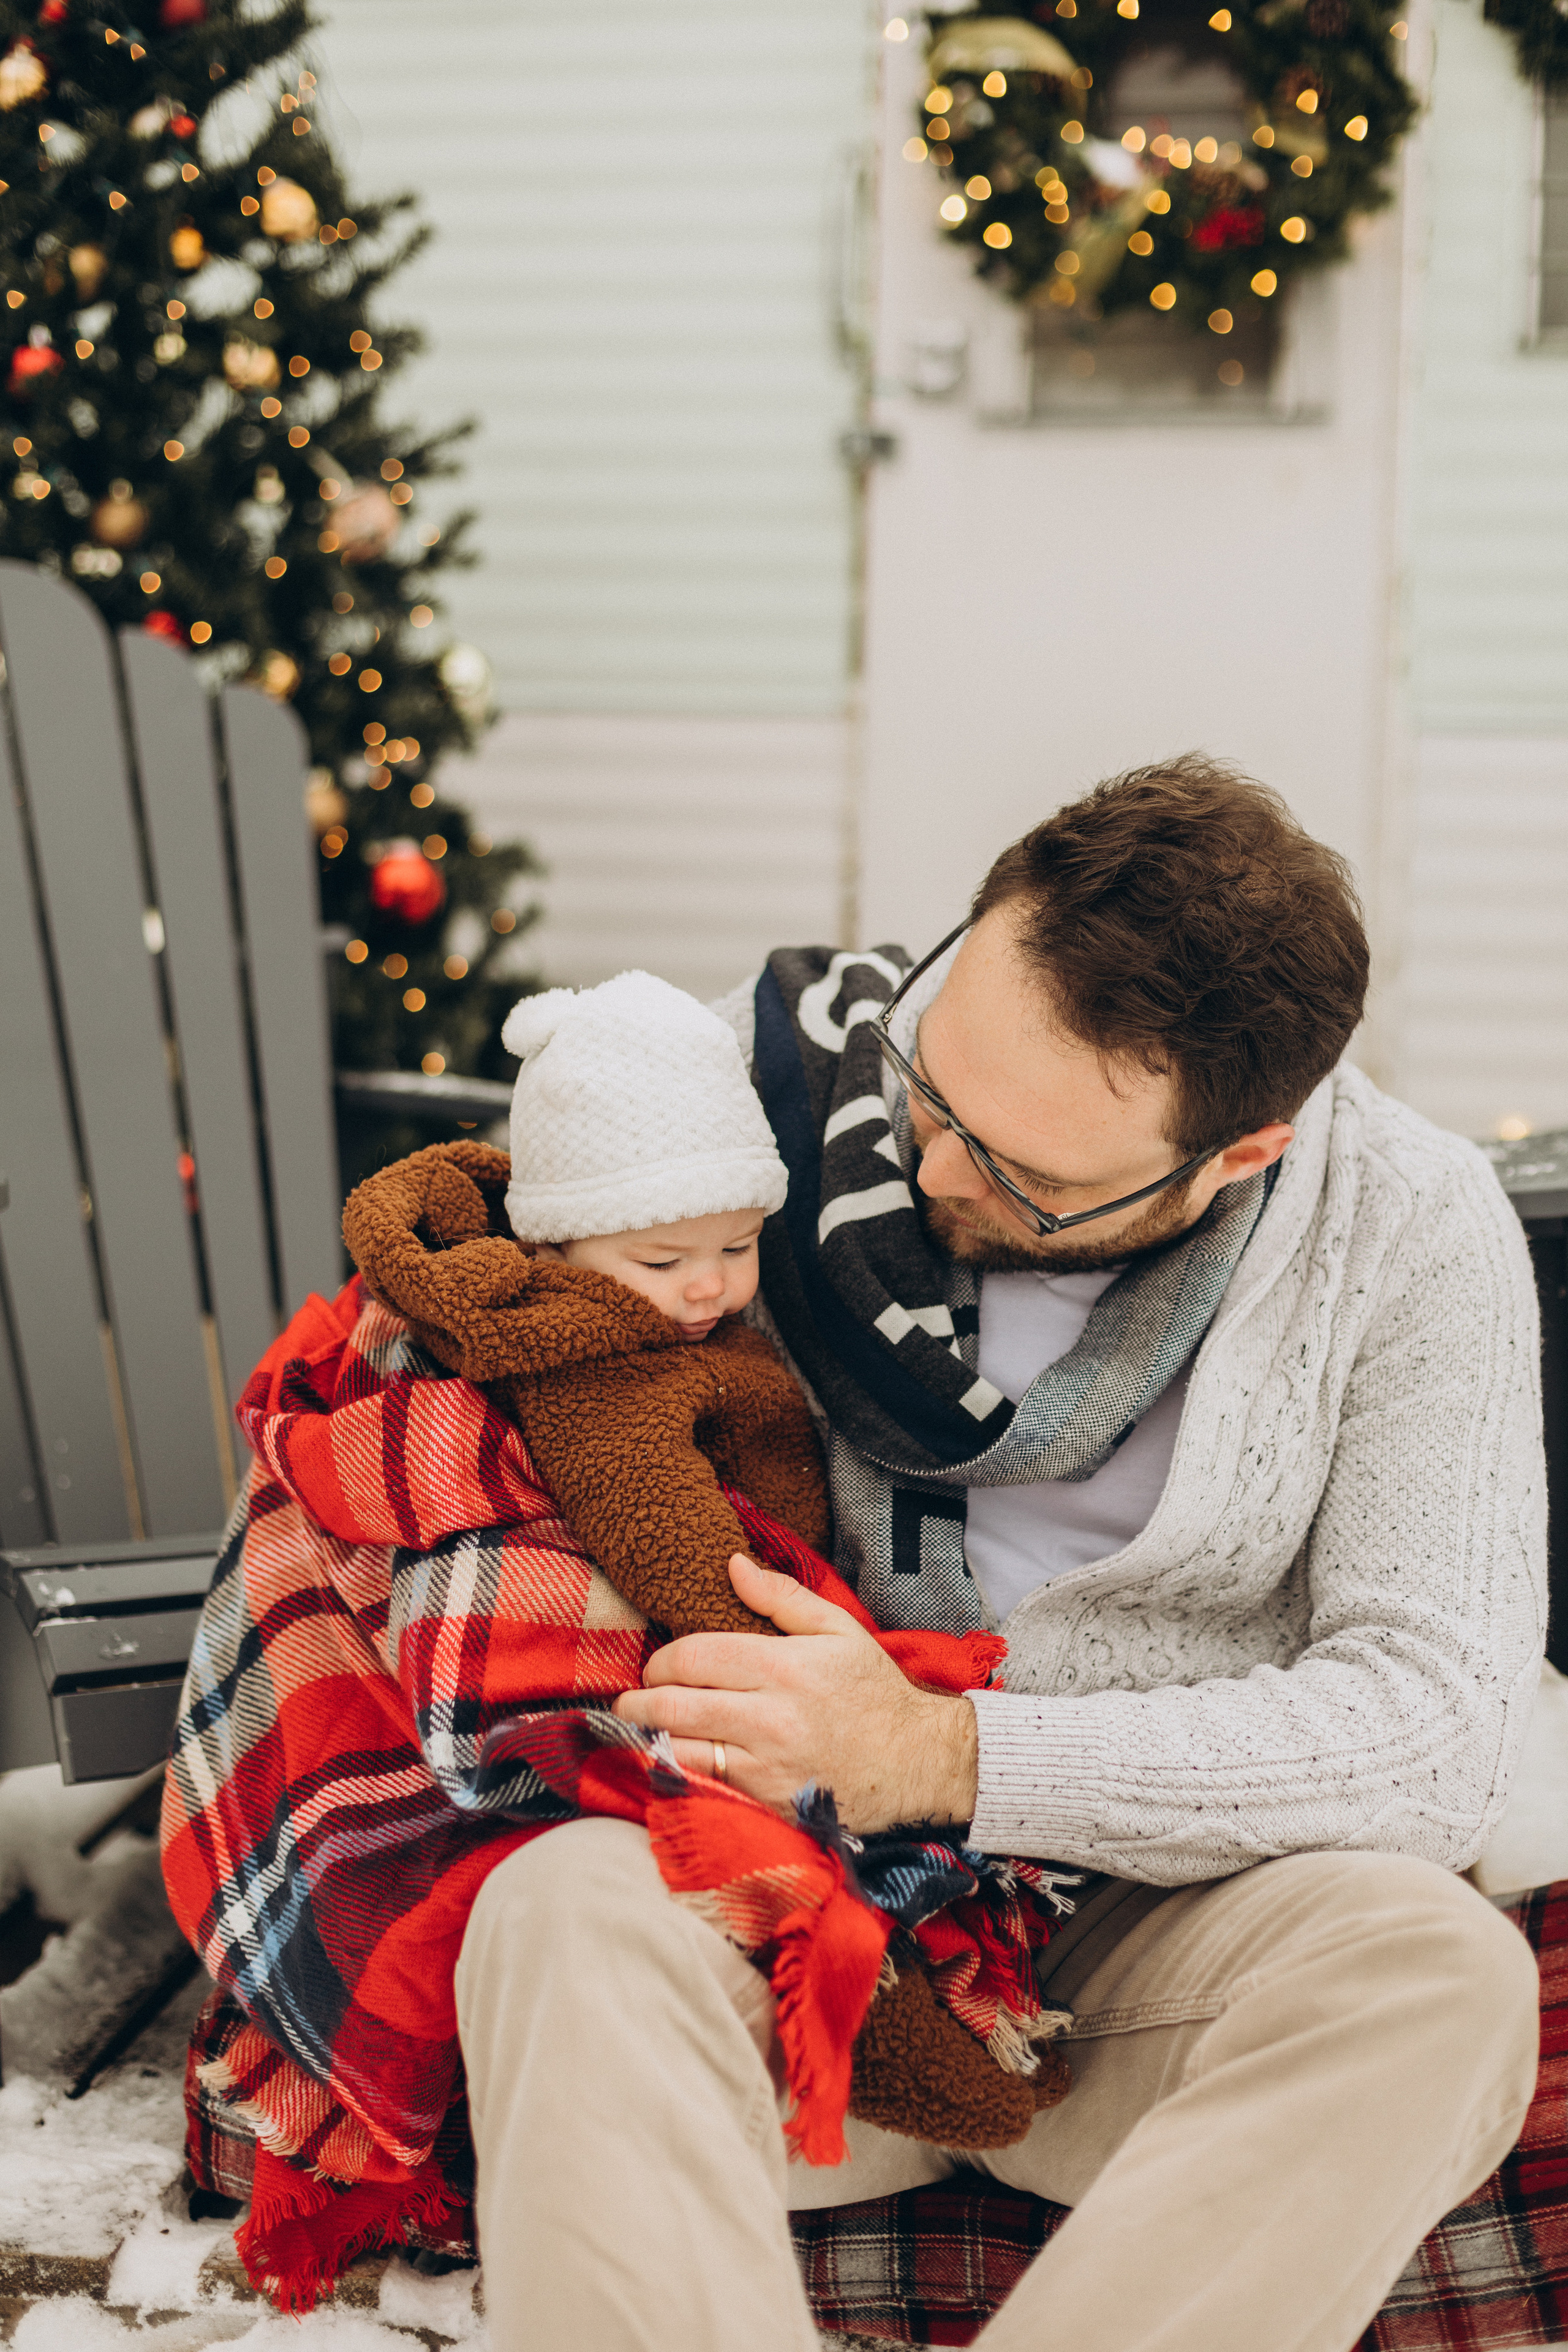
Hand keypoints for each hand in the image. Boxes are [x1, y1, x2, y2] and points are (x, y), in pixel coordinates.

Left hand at [612, 1554, 979, 1834]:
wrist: (918, 1763)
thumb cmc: (874, 1693)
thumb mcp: (838, 1630)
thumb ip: (781, 1597)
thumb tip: (732, 1565)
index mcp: (781, 1666)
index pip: (693, 1656)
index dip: (661, 1660)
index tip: (655, 1666)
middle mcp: (768, 1716)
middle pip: (675, 1705)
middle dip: (640, 1701)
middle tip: (630, 1700)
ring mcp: (766, 1765)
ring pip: (680, 1750)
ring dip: (651, 1739)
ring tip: (642, 1730)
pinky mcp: (769, 1803)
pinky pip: (706, 1787)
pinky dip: (680, 1774)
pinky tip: (672, 1763)